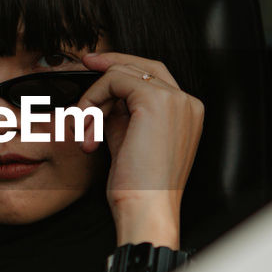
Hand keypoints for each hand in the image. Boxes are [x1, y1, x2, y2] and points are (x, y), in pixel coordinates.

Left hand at [78, 52, 203, 244]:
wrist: (146, 208)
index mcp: (187, 113)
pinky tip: (88, 126)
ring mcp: (175, 99)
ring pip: (124, 73)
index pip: (154, 76)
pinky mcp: (156, 100)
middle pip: (142, 67)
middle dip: (108, 67)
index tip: (96, 67)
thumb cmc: (138, 187)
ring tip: (84, 130)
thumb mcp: (129, 140)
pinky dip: (94, 98)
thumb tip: (103, 97)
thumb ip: (122, 114)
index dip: (123, 69)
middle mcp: (187, 102)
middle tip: (84, 64)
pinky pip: (115, 80)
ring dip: (94, 99)